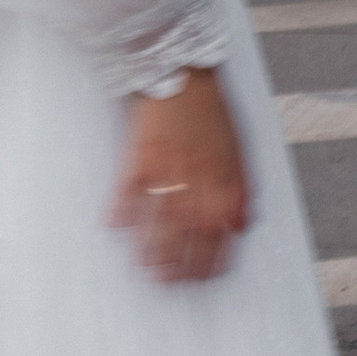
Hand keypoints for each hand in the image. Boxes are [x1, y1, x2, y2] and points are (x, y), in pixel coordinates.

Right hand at [111, 66, 249, 283]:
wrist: (183, 70)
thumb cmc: (212, 110)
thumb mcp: (240, 149)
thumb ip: (244, 190)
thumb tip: (244, 226)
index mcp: (226, 180)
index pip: (223, 234)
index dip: (214, 262)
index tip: (205, 281)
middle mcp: (199, 179)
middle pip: (190, 235)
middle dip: (180, 266)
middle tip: (170, 285)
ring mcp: (168, 169)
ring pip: (159, 221)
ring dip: (151, 249)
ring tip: (144, 270)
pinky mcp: (140, 155)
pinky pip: (128, 191)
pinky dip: (120, 211)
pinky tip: (112, 228)